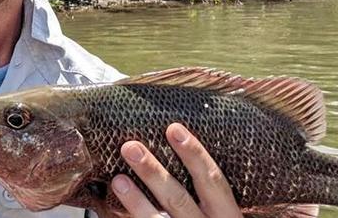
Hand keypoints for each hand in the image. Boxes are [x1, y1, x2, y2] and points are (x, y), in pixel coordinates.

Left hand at [111, 123, 241, 217]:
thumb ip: (207, 195)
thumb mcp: (221, 215)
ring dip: (136, 201)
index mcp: (226, 216)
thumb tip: (182, 152)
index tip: (174, 129)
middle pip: (178, 198)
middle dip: (153, 171)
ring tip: (118, 180)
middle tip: (131, 146)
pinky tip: (111, 212)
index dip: (194, 153)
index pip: (212, 180)